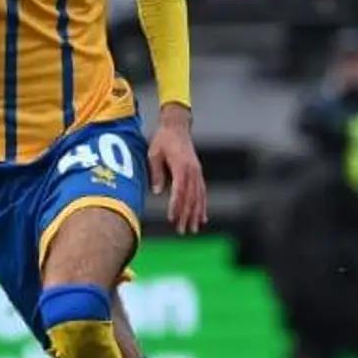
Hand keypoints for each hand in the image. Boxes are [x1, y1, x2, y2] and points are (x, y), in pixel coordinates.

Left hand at [147, 105, 207, 233]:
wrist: (177, 126)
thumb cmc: (162, 140)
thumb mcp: (154, 154)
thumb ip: (156, 173)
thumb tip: (156, 192)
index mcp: (182, 166)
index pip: (180, 190)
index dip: (176, 205)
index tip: (172, 218)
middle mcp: (193, 171)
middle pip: (191, 197)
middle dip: (187, 215)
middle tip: (183, 231)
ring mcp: (197, 172)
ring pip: (199, 197)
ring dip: (196, 214)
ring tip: (193, 229)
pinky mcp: (198, 173)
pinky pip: (202, 193)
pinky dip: (203, 206)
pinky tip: (203, 218)